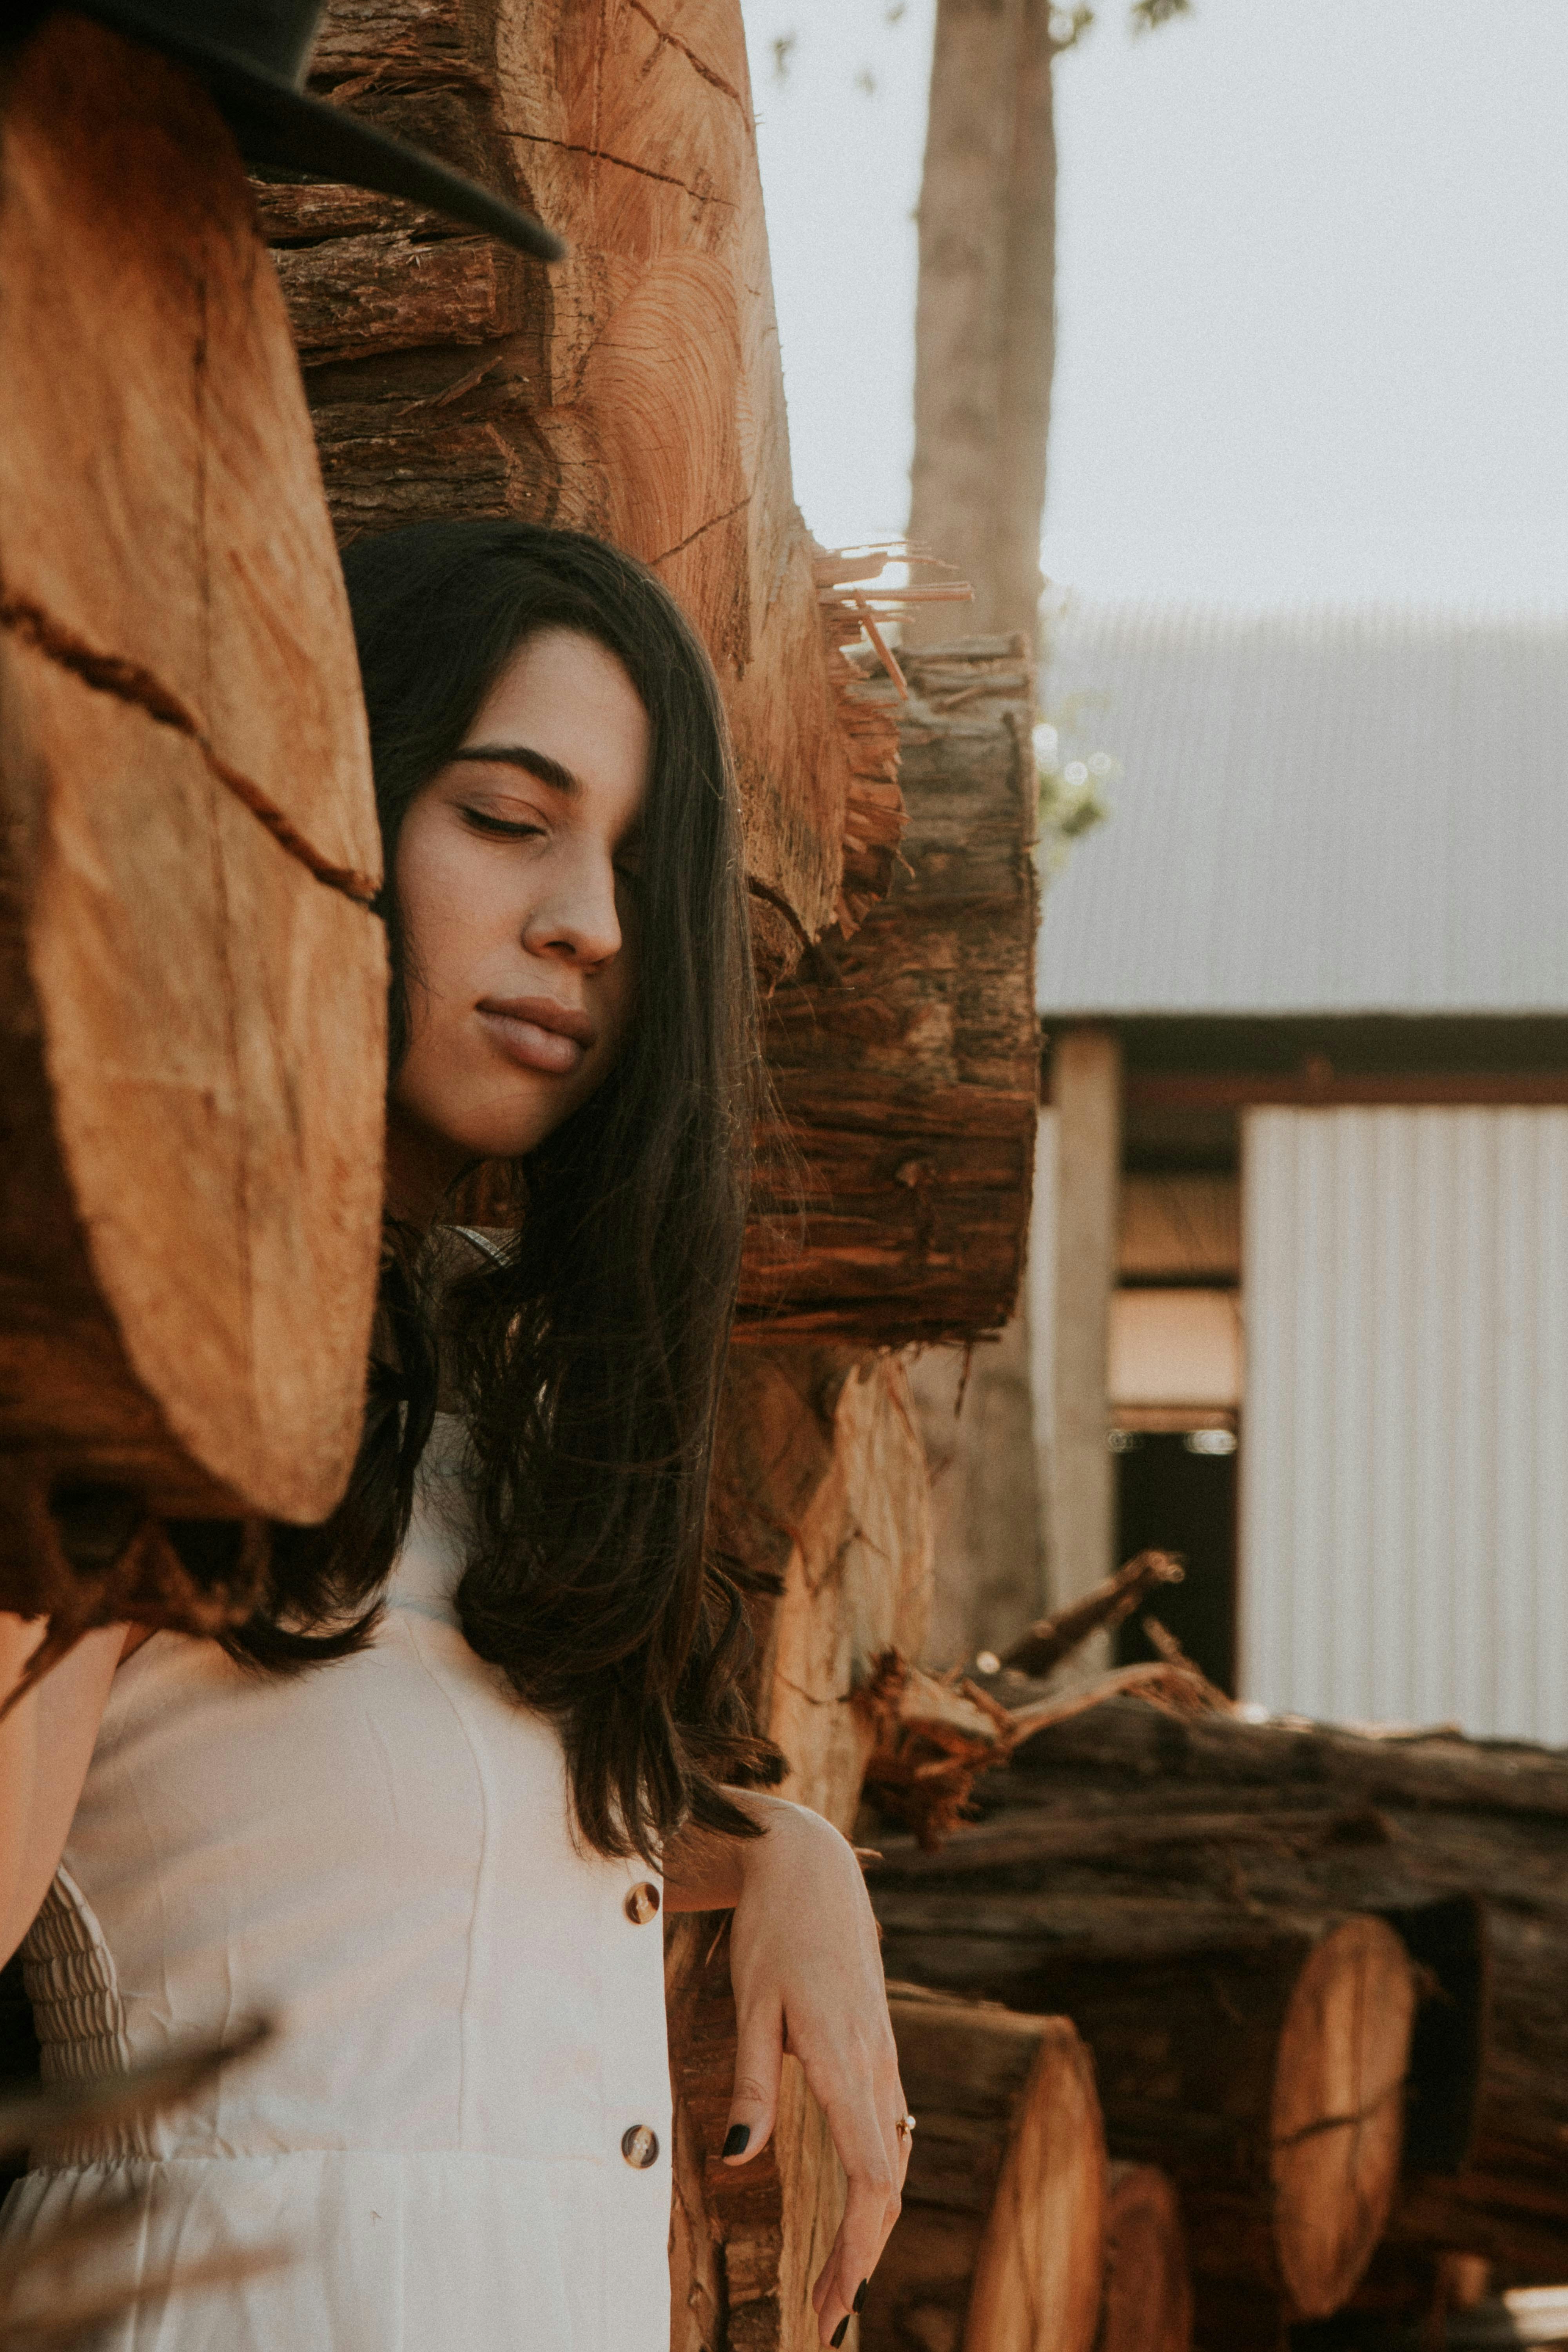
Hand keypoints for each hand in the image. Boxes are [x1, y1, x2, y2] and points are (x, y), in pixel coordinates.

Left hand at [708, 1795, 908, 2345]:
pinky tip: (858, 2208)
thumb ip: (751, 2082)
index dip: (858, 2248)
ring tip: (837, 2280)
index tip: (836, 2303)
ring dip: (870, 2224)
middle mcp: (876, 2063)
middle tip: (825, 2316)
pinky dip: (877, 2180)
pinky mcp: (876, 2044)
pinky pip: (888, 2127)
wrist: (811, 1866)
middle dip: (861, 2256)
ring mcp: (882, 2053)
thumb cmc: (776, 1930)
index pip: (871, 2178)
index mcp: (845, 2060)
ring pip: (892, 2157)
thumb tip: (737, 2160)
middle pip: (886, 2182)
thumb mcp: (751, 2002)